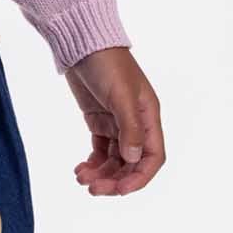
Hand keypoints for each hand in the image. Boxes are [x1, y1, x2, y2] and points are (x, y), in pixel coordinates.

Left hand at [65, 46, 164, 195]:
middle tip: (92, 188)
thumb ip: (129, 128)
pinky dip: (92, 163)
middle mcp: (136, 124)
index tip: (119, 190)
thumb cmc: (107, 63)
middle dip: (114, 179)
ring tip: (81, 178)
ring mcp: (117, 124)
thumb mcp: (121, 95)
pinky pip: (100, 151)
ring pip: (114, 160)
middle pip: (131, 164)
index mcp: (149, 117)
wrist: (82, 43)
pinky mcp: (99, 122)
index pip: (153, 157)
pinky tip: (80, 169)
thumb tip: (133, 158)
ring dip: (100, 174)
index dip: (139, 177)